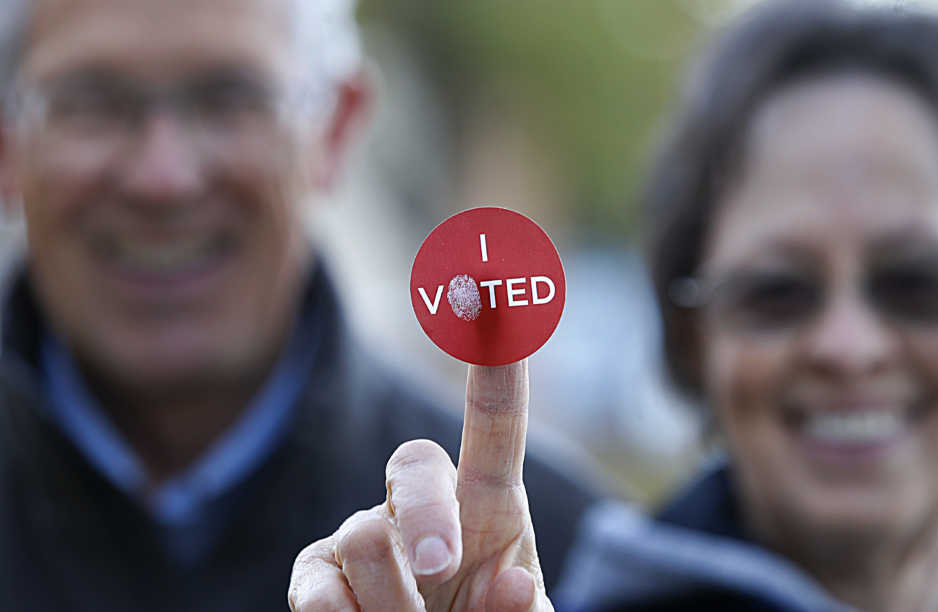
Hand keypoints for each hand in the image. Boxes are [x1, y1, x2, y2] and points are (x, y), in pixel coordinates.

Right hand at [288, 360, 551, 610]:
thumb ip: (520, 609)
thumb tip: (514, 584)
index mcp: (488, 504)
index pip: (494, 424)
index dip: (497, 363)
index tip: (495, 289)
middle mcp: (421, 502)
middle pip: (413, 463)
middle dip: (429, 514)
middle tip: (443, 568)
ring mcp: (362, 534)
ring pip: (365, 537)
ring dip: (397, 604)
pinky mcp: (315, 573)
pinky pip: (315, 591)